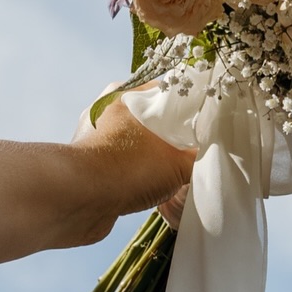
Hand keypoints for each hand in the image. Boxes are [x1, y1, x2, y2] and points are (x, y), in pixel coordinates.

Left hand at [71, 97, 195, 230]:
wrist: (77, 200)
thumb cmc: (128, 167)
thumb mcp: (178, 161)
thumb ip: (199, 156)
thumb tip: (213, 157)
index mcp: (127, 95)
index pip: (167, 92)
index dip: (189, 108)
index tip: (207, 124)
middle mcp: (106, 112)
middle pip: (151, 120)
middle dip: (172, 137)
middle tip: (193, 153)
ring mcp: (93, 139)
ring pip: (134, 145)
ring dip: (152, 159)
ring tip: (173, 176)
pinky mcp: (87, 167)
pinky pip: (120, 167)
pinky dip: (134, 177)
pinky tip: (149, 191)